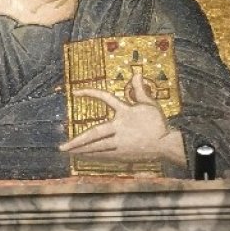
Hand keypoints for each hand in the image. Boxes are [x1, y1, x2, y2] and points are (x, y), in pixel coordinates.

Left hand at [60, 73, 183, 162]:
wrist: (166, 145)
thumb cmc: (158, 123)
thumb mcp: (149, 104)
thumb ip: (139, 90)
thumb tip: (136, 73)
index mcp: (125, 112)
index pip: (105, 98)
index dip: (90, 93)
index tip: (76, 92)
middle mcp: (120, 128)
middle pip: (94, 134)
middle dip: (77, 141)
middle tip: (62, 147)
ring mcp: (120, 143)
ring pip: (97, 147)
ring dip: (82, 150)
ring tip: (68, 152)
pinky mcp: (123, 155)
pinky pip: (105, 155)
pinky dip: (93, 156)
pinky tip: (83, 157)